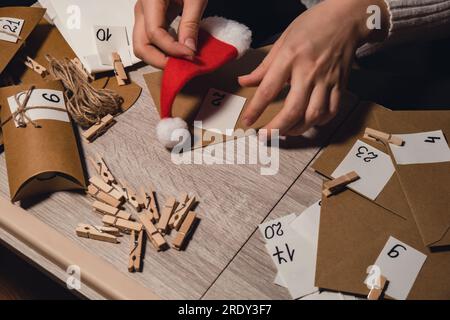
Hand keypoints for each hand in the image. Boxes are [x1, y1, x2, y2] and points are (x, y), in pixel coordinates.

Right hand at [133, 0, 207, 68]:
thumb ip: (191, 24)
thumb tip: (189, 50)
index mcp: (149, 0)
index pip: (155, 35)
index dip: (173, 49)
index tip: (192, 55)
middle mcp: (141, 10)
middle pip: (141, 46)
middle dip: (160, 61)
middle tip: (182, 67)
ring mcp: (143, 15)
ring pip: (143, 46)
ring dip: (161, 58)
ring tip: (182, 61)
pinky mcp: (150, 19)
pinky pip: (151, 41)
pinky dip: (163, 51)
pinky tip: (179, 52)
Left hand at [239, 0, 388, 137]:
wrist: (347, 18)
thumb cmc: (312, 26)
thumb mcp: (283, 40)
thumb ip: (264, 66)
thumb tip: (244, 81)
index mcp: (290, 57)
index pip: (269, 89)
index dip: (255, 109)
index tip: (247, 122)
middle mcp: (309, 71)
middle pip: (293, 109)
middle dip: (277, 128)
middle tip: (265, 137)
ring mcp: (327, 80)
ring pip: (313, 115)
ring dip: (297, 129)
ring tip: (285, 133)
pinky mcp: (340, 85)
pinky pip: (331, 111)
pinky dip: (319, 122)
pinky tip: (309, 123)